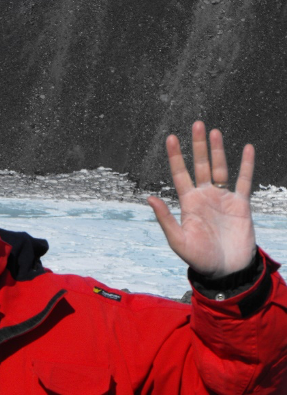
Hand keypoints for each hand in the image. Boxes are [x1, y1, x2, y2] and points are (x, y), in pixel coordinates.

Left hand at [147, 121, 256, 277]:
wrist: (226, 270)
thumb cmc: (199, 258)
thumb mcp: (177, 240)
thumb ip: (165, 218)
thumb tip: (149, 197)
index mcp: (188, 203)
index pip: (180, 174)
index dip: (176, 156)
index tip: (171, 137)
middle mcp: (204, 196)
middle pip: (201, 165)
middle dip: (198, 146)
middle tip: (196, 124)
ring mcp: (223, 198)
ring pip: (220, 168)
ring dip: (218, 150)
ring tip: (213, 131)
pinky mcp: (241, 204)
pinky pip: (244, 180)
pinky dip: (246, 164)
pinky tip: (246, 147)